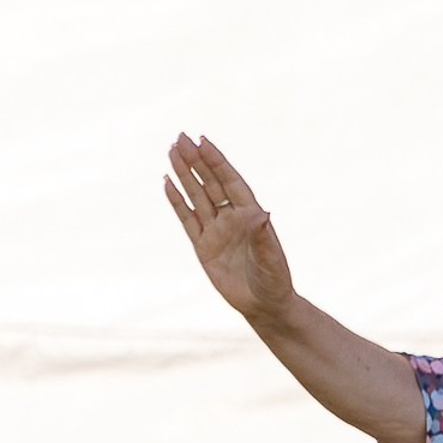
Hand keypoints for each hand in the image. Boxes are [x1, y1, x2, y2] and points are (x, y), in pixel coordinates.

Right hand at [163, 134, 294, 321]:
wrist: (264, 305)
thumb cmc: (275, 281)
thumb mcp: (272, 260)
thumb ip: (264, 238)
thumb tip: (263, 214)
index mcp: (251, 216)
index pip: (231, 182)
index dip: (218, 161)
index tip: (203, 141)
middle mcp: (232, 219)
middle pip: (210, 183)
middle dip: (196, 160)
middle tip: (180, 137)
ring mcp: (216, 231)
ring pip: (197, 196)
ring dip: (184, 174)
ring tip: (172, 150)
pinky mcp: (203, 246)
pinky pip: (187, 219)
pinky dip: (177, 201)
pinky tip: (167, 182)